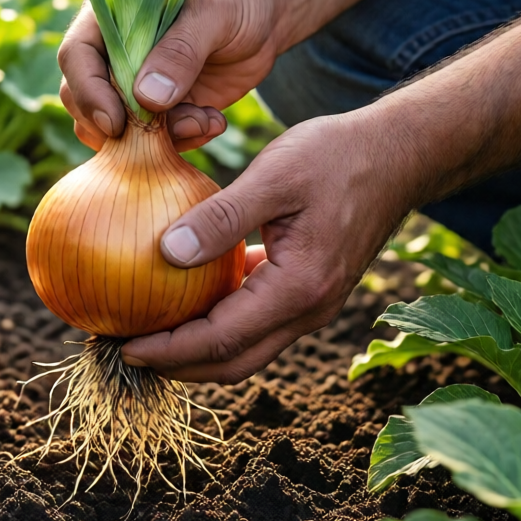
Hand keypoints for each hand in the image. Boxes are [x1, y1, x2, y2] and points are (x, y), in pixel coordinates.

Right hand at [58, 0, 278, 151]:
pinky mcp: (161, 111)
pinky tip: (215, 121)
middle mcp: (114, 54)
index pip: (76, 56)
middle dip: (121, 127)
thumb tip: (145, 98)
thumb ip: (181, 50)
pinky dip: (182, 140)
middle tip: (165, 133)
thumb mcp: (213, 12)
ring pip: (117, 129)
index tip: (116, 122)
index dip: (87, 92)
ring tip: (206, 121)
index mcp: (110, 16)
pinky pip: (153, 141)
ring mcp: (135, 85)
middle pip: (85, 101)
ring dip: (156, 140)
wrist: (266, 15)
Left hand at [120, 111, 419, 382]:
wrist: (397, 154)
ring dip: (198, 348)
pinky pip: (258, 320)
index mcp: (299, 289)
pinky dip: (221, 321)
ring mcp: (313, 303)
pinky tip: (190, 294)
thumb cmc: (337, 156)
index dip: (168, 351)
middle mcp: (309, 309)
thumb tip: (165, 253)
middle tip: (125, 351)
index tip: (123, 346)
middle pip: (233, 362)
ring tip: (151, 330)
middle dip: (177, 366)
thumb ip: (222, 218)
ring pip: (246, 347)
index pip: (220, 340)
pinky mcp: (310, 287)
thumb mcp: (274, 175)